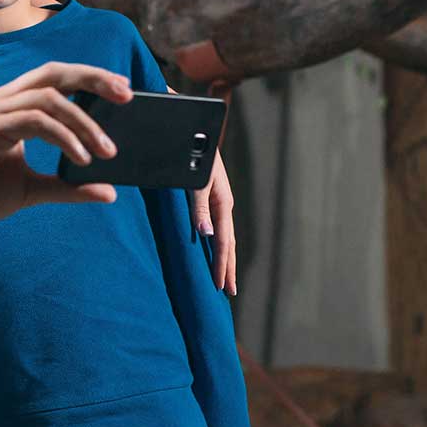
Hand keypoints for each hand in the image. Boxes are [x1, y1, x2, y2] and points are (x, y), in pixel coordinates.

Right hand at [0, 62, 131, 249]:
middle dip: (94, 79)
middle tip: (127, 95)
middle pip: (54, 72)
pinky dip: (64, 137)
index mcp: (8, 106)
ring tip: (107, 151)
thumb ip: (66, 186)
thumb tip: (108, 191)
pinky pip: (35, 121)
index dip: (89, 79)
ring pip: (49, 97)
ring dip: (85, 122)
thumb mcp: (29, 190)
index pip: (54, 79)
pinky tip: (82, 158)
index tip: (122, 92)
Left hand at [192, 150, 237, 294]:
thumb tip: (207, 235)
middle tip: (229, 292)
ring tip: (225, 277)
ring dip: (226, 258)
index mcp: (223, 205)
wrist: (198, 135)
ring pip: (225, 237)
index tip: (221, 286)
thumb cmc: (197, 157)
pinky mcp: (212, 198)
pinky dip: (218, 244)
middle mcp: (224, 206)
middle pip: (229, 244)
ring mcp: (220, 203)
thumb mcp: (197, 181)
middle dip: (229, 268)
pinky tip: (214, 250)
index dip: (222, 265)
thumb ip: (200, 207)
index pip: (224, 242)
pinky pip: (217, 228)